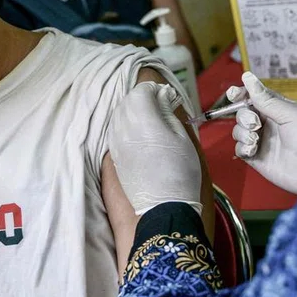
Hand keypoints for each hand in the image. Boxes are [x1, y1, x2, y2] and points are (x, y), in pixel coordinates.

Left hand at [108, 82, 202, 214]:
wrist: (164, 207)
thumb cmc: (180, 172)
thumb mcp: (182, 138)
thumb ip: (168, 112)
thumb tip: (162, 97)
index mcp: (143, 121)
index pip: (140, 92)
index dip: (153, 89)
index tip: (165, 95)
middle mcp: (124, 129)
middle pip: (127, 101)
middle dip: (141, 98)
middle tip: (159, 105)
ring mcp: (116, 143)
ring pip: (118, 115)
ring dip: (131, 111)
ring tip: (149, 119)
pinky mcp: (114, 156)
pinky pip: (115, 131)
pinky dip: (125, 125)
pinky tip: (138, 133)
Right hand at [230, 72, 296, 194]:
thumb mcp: (292, 113)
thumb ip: (267, 99)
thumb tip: (248, 76)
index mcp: (279, 108)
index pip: (254, 96)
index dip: (241, 94)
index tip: (233, 94)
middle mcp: (270, 124)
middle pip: (243, 113)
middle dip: (243, 116)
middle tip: (255, 124)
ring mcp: (264, 141)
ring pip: (239, 131)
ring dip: (242, 132)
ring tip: (255, 139)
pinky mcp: (259, 159)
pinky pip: (240, 149)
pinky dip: (242, 147)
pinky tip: (253, 149)